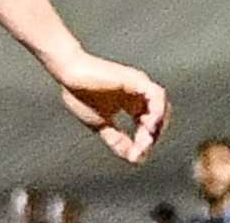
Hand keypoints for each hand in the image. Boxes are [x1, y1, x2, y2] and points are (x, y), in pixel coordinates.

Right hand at [47, 48, 169, 162]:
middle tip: (141, 148)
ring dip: (157, 125)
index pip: (148, 126)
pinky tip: (148, 124)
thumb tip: (133, 158)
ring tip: (146, 138)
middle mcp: (138, 94)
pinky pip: (156, 95)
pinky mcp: (136, 79)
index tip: (134, 155)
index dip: (144, 142)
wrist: (67, 72)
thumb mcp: (100, 123)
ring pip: (162, 106)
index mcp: (130, 103)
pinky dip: (157, 111)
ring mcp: (138, 85)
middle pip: (158, 118)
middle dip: (152, 136)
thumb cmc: (78, 92)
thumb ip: (117, 139)